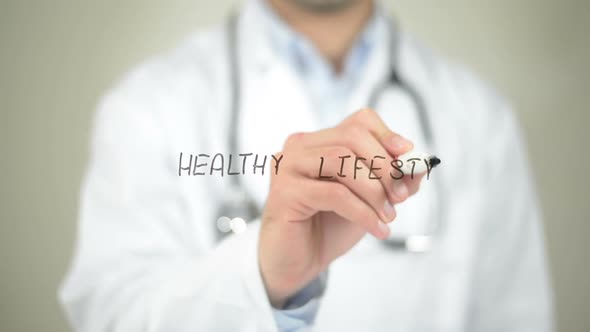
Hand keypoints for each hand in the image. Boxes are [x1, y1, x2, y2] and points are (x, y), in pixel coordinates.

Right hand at [258, 109, 424, 307]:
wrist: (298, 262)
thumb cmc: (330, 226)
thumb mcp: (369, 199)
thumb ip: (392, 180)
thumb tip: (419, 165)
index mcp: (319, 141)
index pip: (358, 121)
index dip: (387, 135)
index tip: (408, 158)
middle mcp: (299, 146)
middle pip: (351, 137)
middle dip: (384, 166)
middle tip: (401, 196)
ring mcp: (287, 166)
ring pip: (341, 162)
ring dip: (374, 190)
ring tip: (388, 216)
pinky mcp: (284, 192)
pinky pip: (333, 194)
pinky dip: (363, 212)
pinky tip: (377, 229)